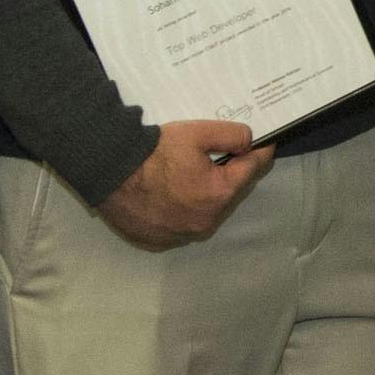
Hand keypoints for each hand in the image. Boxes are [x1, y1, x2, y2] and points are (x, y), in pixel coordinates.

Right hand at [93, 120, 275, 251]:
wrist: (109, 172)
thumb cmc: (154, 152)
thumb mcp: (197, 132)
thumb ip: (231, 135)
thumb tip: (249, 143)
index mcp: (218, 195)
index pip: (252, 170)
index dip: (260, 153)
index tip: (265, 144)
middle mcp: (205, 222)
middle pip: (230, 194)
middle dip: (231, 174)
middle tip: (227, 155)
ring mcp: (183, 236)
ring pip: (209, 211)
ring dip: (209, 194)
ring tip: (196, 174)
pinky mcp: (162, 241)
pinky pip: (185, 224)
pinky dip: (186, 209)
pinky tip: (175, 193)